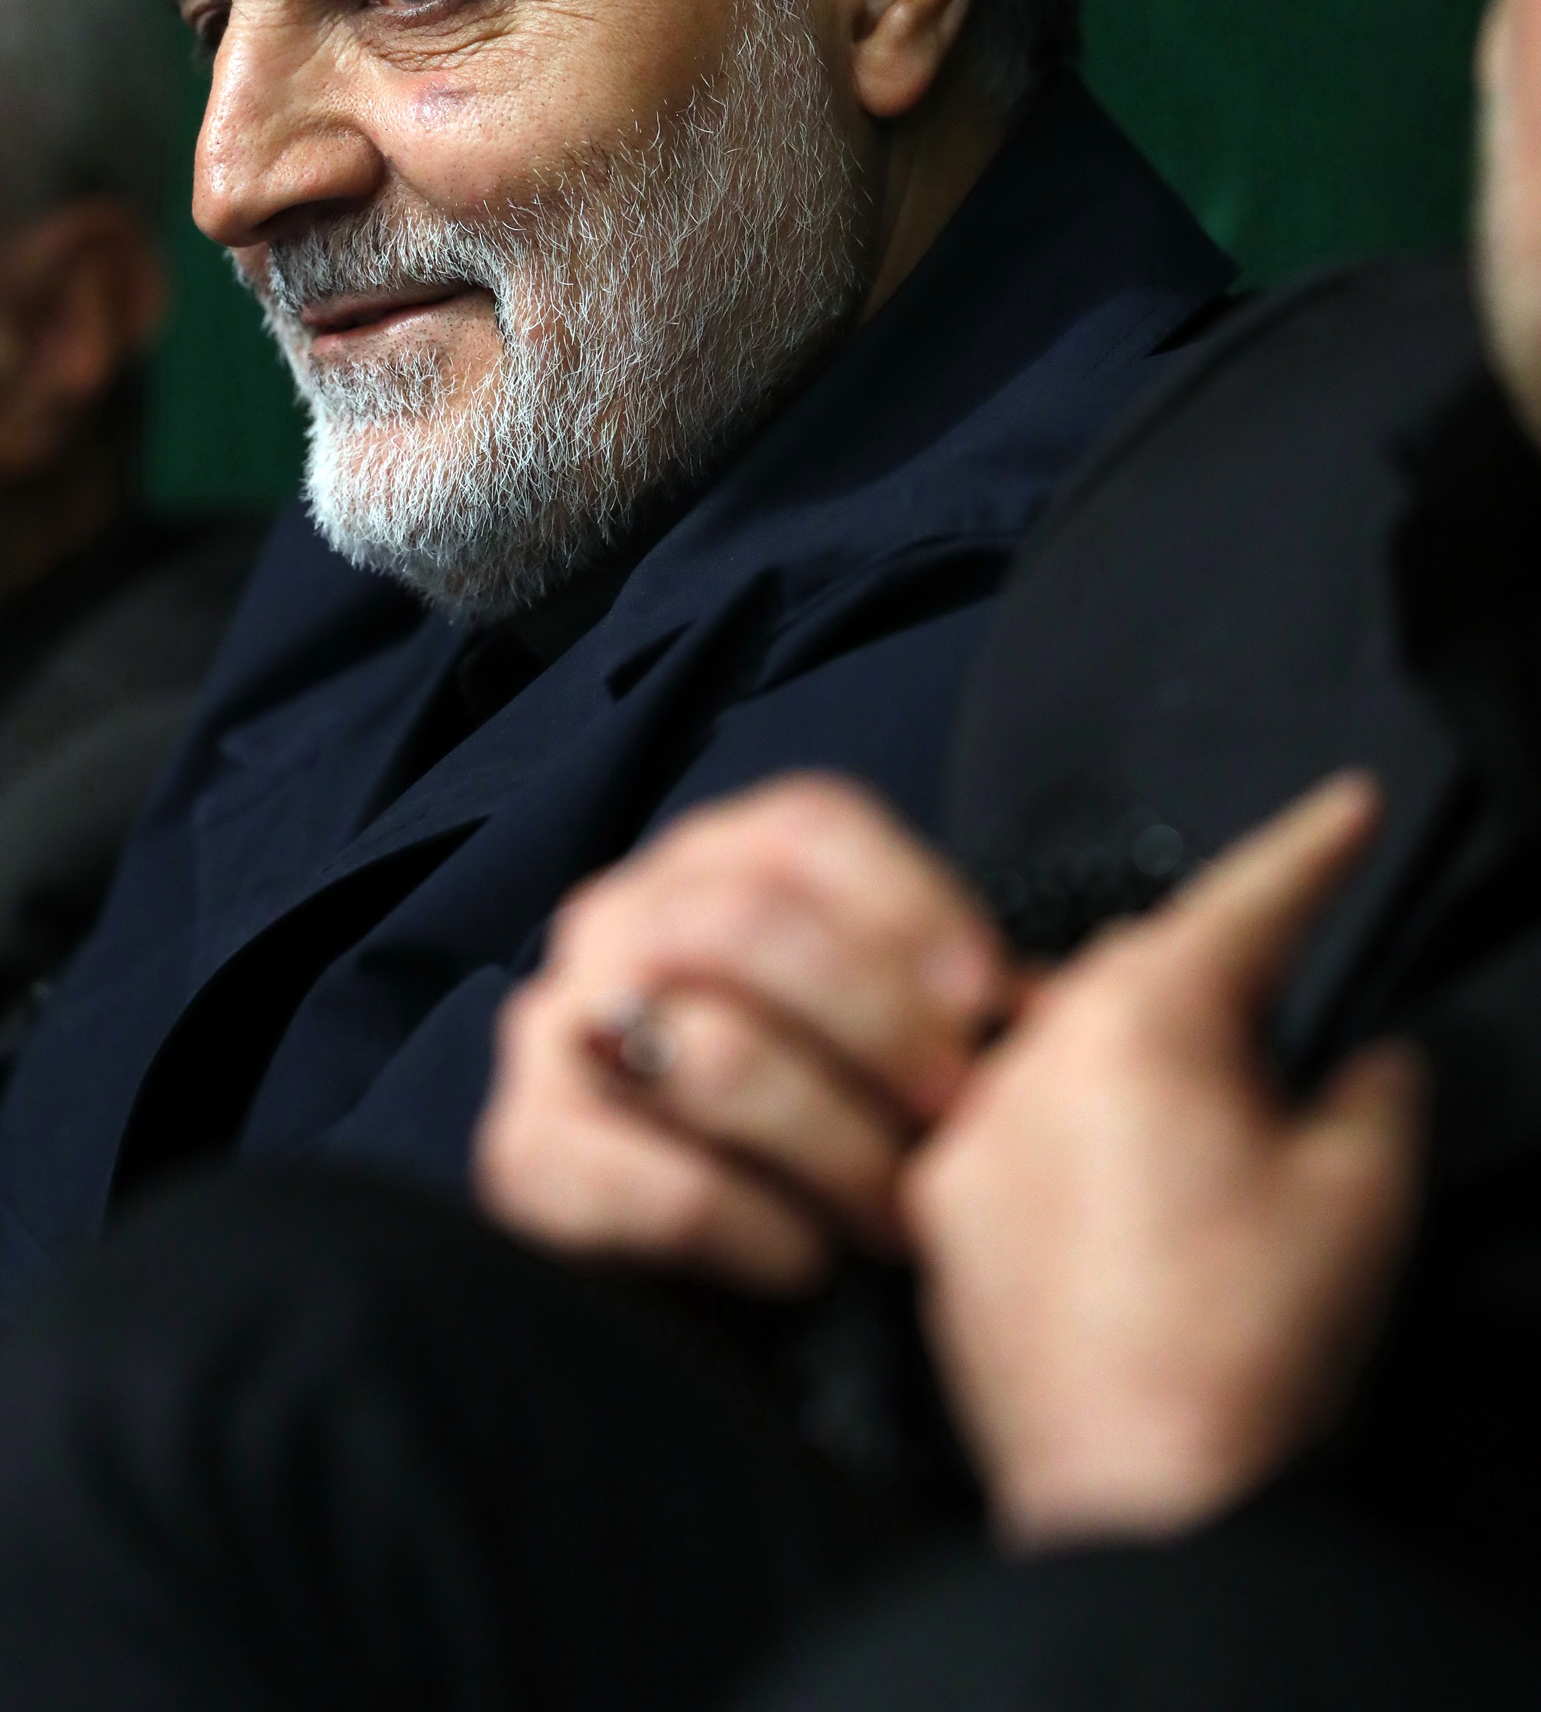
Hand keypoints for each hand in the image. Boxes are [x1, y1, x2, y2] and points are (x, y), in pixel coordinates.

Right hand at [474, 775, 1014, 1292]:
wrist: (694, 1292)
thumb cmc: (816, 1143)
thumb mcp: (882, 1046)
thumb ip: (950, 1005)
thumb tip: (1067, 1004)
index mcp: (709, 865)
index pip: (803, 828)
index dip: (911, 904)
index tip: (993, 1002)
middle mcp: (617, 919)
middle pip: (750, 924)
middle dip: (877, 1025)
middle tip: (955, 1117)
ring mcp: (555, 1029)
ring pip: (711, 1049)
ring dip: (833, 1142)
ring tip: (898, 1217)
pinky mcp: (521, 1154)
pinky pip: (654, 1183)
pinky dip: (751, 1226)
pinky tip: (803, 1260)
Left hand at [899, 773, 1428, 1548]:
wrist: (1141, 1500)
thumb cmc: (1255, 1344)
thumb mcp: (1362, 1199)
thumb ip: (1368, 1096)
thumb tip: (1361, 1070)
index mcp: (1147, 1018)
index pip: (1248, 902)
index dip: (1310, 850)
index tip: (1350, 807)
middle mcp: (1036, 1044)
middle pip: (1143, 970)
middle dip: (1214, 988)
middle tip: (1281, 1052)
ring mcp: (973, 1127)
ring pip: (1062, 1043)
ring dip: (1129, 1067)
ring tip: (1196, 1150)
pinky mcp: (938, 1212)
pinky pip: (1010, 1128)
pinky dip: (1068, 1141)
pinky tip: (1117, 1206)